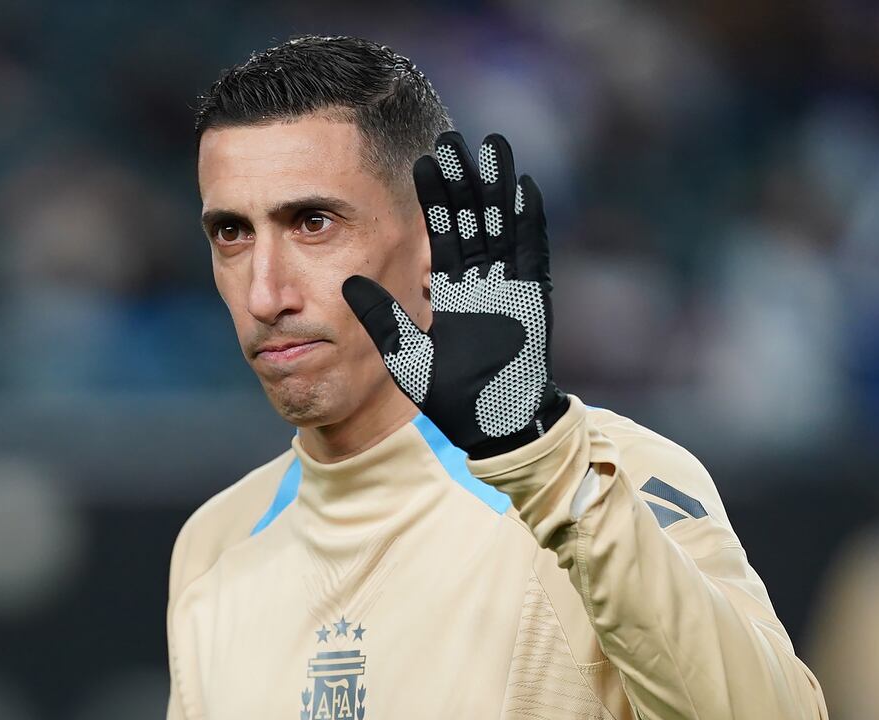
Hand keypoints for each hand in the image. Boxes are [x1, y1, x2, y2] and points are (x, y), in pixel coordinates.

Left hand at [343, 131, 568, 457]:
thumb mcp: (405, 353)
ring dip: (497, 186)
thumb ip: (382, 318)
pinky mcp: (532, 298)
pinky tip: (523, 188)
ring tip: (492, 146)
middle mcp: (480, 281)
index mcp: (450, 290)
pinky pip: (532, 252)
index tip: (423, 160)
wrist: (493, 423)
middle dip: (464, 179)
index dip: (435, 197)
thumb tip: (345, 284)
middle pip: (472, 218)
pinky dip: (528, 221)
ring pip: (502, 224)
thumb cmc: (449, 394)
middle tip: (452, 137)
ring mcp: (509, 286)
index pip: (441, 232)